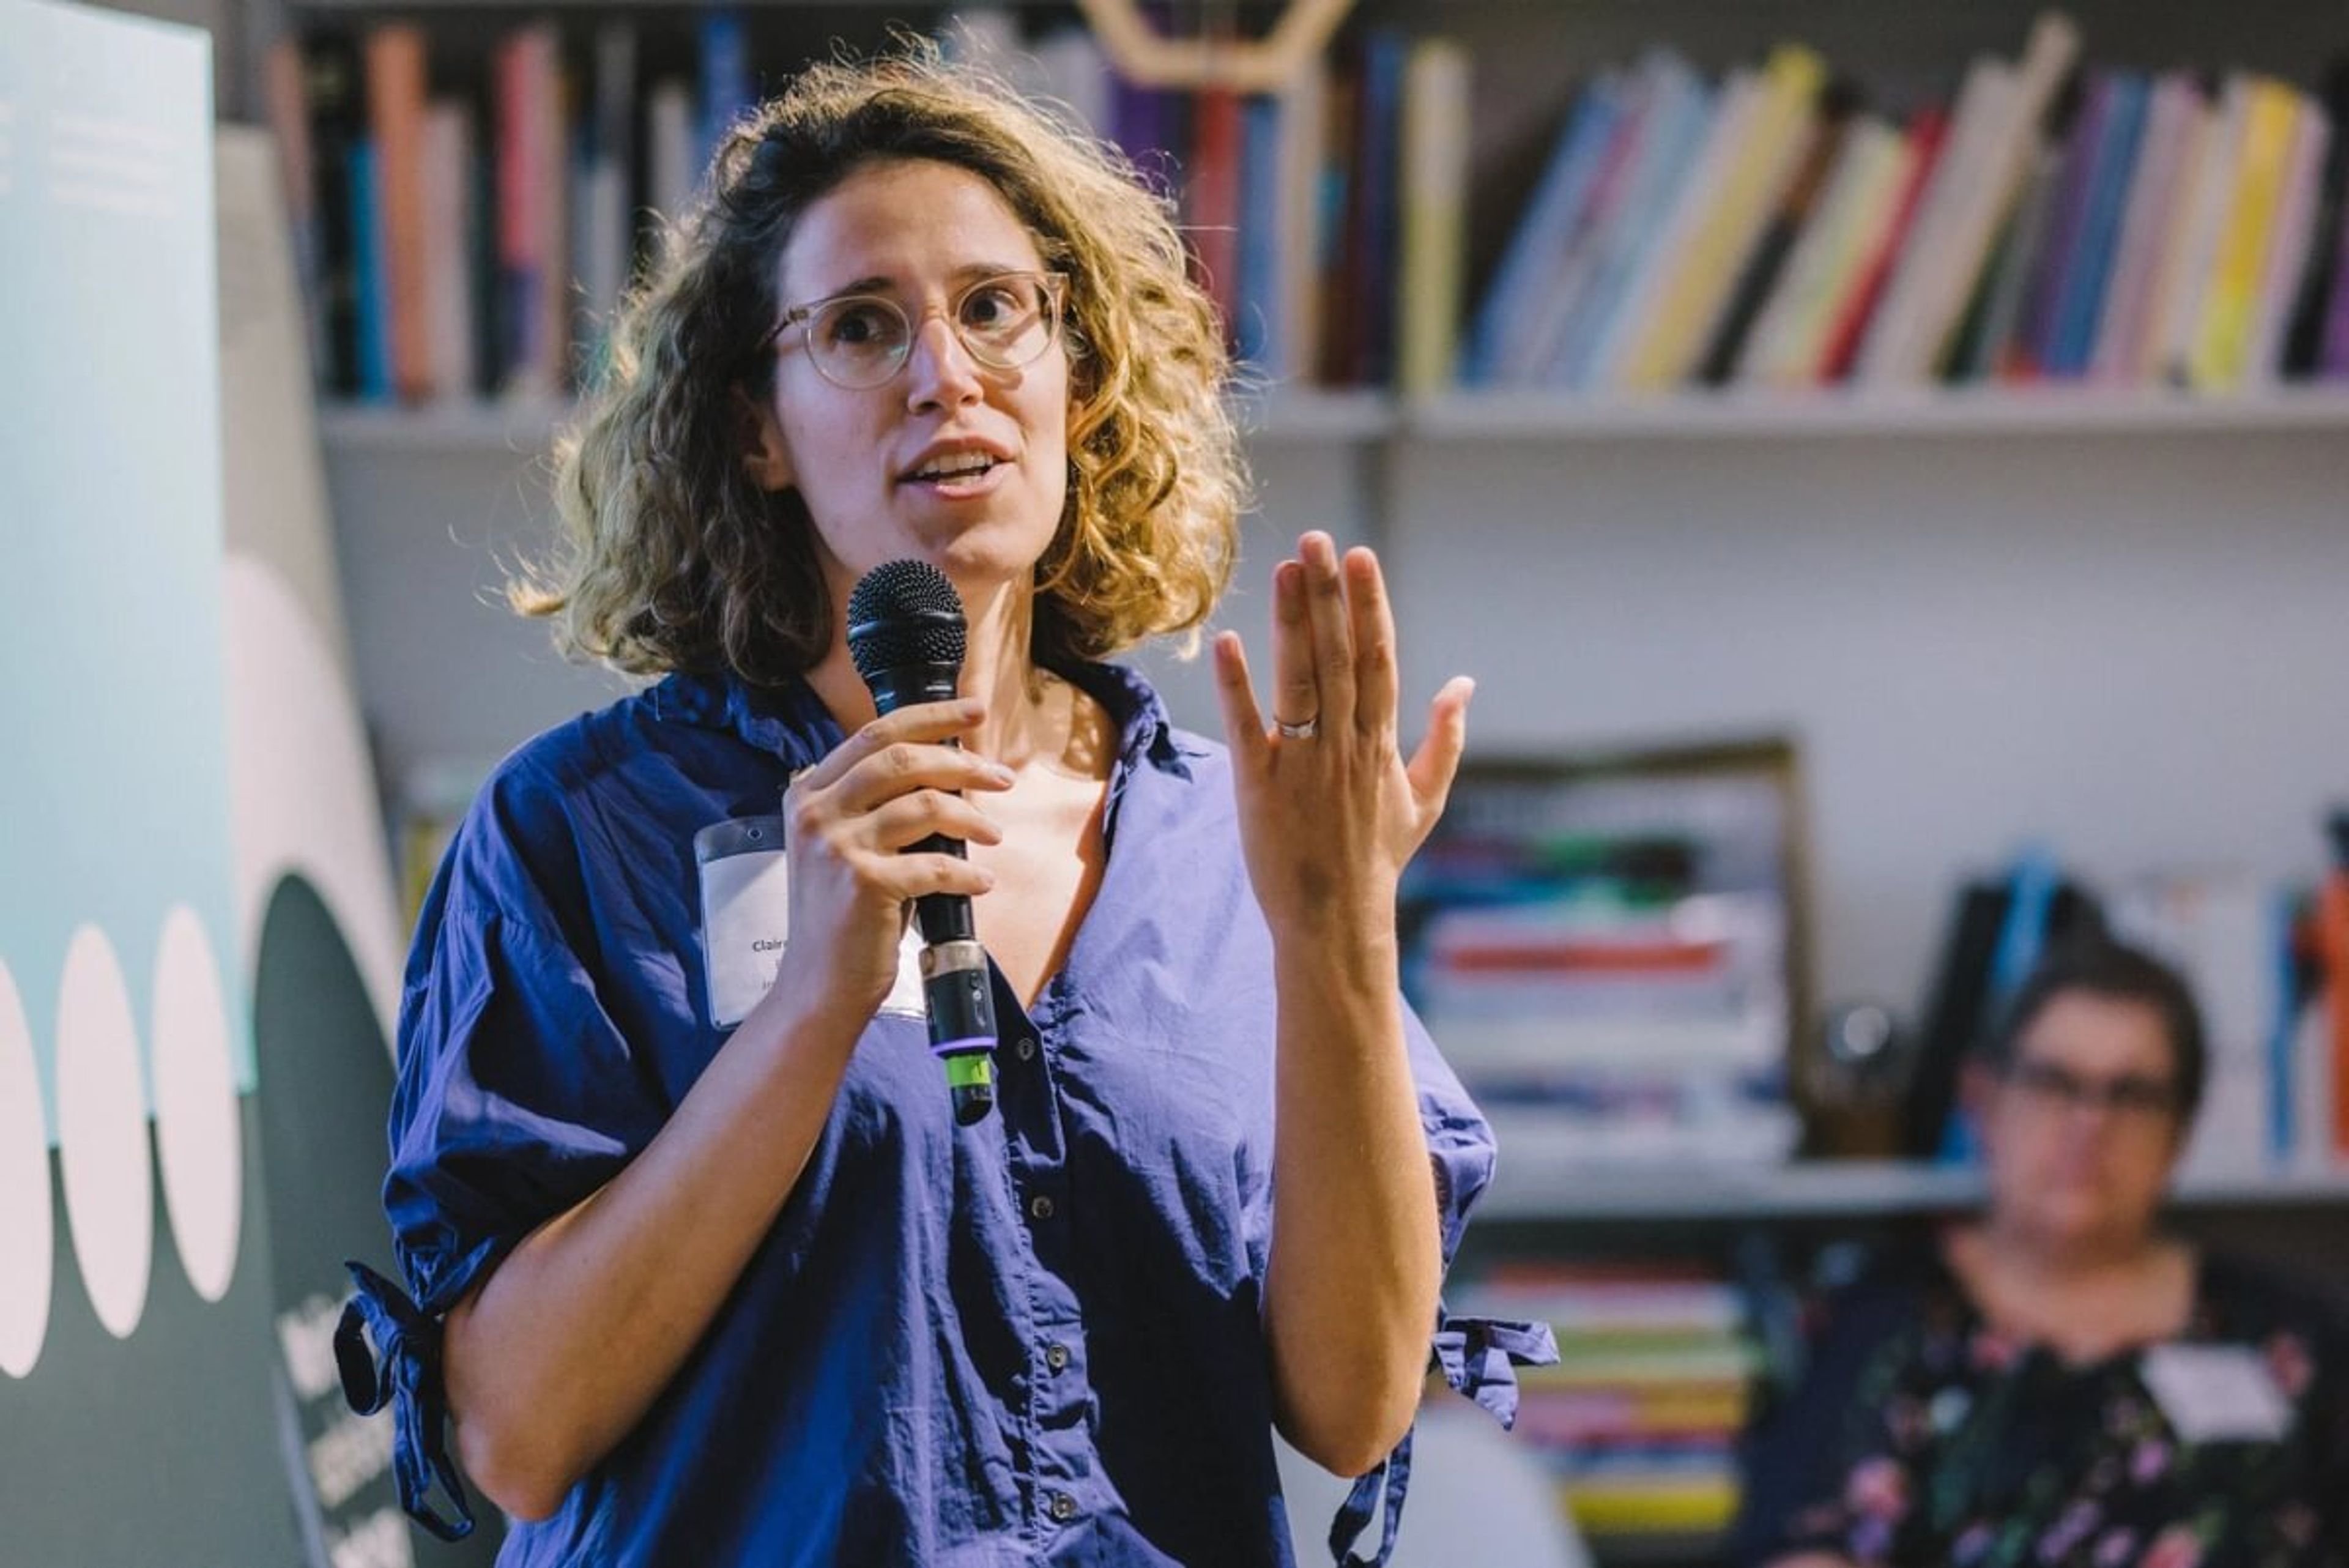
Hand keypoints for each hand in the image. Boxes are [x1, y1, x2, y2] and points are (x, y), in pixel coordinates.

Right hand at [769, 698, 1012, 1028]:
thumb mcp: (840, 846)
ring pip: (924, 804)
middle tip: (1001, 776)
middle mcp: (816, 813)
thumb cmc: (841, 916)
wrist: (818, 985)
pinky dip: (967, 874)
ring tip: (992, 835)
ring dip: (971, 817)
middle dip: (961, 761)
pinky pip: (936, 864)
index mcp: (808, 793)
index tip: (974, 712)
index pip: (875, 733)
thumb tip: (946, 771)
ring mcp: (838, 847)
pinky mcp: (865, 884)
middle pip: (901, 758)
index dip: (931, 716)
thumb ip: (873, 804)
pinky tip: (981, 883)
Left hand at [1212, 532, 1471, 945]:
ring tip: (1286, 568)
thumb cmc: (1378, 860)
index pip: (1378, 659)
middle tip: (1317, 539)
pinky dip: (1240, 685)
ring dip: (1294, 622)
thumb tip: (1463, 682)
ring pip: (1301, 680)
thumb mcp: (1425, 800)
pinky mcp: (1259, 787)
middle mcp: (1346, 746)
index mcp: (1382, 743)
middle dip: (1330, 596)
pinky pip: (1250, 727)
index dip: (1369, 606)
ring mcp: (1303, 764)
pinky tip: (1231, 641)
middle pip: (1339, 656)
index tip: (1360, 557)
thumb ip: (1446, 738)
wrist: (1336, 923)